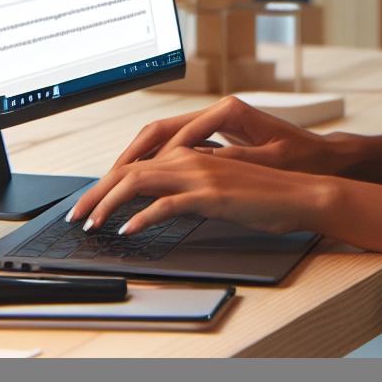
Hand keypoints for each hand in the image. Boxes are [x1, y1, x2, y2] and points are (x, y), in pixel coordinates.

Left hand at [65, 147, 332, 236]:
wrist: (302, 191)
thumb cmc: (267, 190)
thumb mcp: (223, 182)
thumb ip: (193, 180)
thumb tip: (160, 194)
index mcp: (196, 151)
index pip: (141, 158)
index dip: (110, 178)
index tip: (92, 201)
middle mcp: (194, 156)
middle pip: (132, 167)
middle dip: (98, 191)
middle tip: (78, 215)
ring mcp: (203, 174)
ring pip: (141, 180)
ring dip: (109, 202)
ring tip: (91, 223)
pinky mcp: (213, 195)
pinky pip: (168, 204)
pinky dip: (142, 217)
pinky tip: (128, 230)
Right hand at [108, 95, 337, 174]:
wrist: (325, 160)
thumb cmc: (303, 159)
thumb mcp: (267, 160)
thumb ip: (230, 160)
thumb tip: (192, 163)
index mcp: (227, 111)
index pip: (173, 135)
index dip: (145, 162)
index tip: (123, 185)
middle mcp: (217, 112)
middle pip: (157, 132)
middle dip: (126, 161)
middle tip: (100, 189)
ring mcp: (214, 123)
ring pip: (161, 140)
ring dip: (134, 164)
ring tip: (108, 189)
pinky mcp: (217, 138)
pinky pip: (175, 149)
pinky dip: (153, 165)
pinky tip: (138, 184)